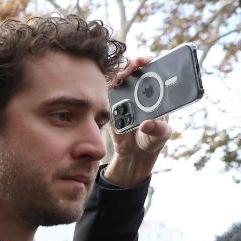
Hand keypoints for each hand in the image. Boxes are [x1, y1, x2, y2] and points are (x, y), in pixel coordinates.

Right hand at [103, 56, 172, 188]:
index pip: (154, 71)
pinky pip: (106, 95)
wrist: (134, 152)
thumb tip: (147, 124)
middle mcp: (140, 91)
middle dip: (132, 65)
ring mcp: (125, 98)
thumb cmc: (151, 140)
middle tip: (133, 66)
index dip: (149, 62)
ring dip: (118, 76)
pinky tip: (106, 91)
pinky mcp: (111, 106)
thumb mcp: (160, 136)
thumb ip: (157, 130)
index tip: (146, 61)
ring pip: (119, 80)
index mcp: (157, 94)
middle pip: (135, 71)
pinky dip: (105, 91)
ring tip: (120, 80)